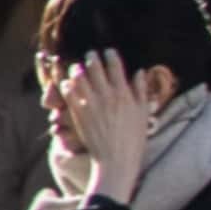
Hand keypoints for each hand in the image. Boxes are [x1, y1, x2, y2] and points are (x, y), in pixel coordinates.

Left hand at [47, 50, 166, 189]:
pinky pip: (70, 94)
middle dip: (92, 59)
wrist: (116, 159)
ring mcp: (91, 105)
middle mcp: (107, 96)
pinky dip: (68, 86)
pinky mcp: (79, 114)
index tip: (108, 51)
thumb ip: (141, 90)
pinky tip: (67, 83)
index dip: (111, 56)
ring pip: (81, 79)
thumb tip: (140, 71)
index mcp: (124, 94)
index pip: (116, 68)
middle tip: (90, 54)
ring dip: (77, 70)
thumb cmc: (133, 138)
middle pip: (96, 70)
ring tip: (76, 67)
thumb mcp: (143, 112)